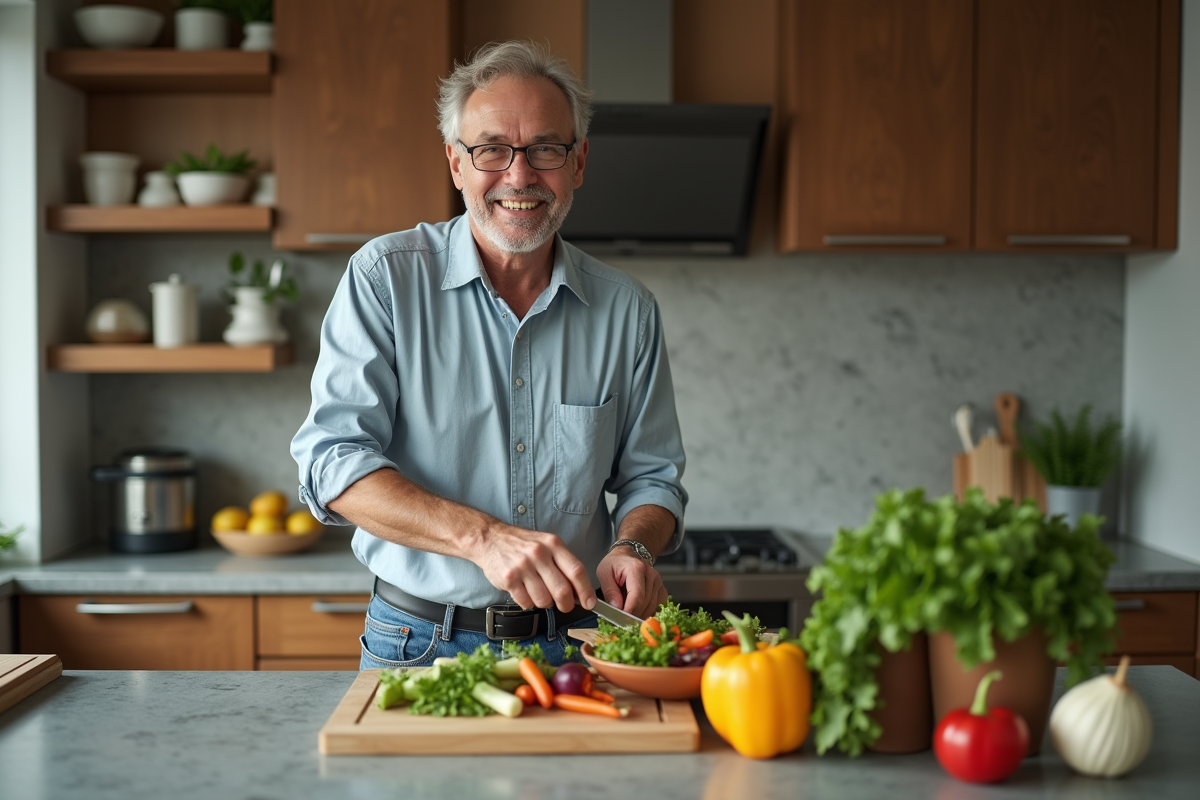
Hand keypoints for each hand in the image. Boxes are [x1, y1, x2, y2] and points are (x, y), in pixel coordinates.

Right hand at [474, 524, 595, 612]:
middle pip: (562, 590)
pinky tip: (525, 592)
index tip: (589, 603)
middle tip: (565, 606)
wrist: (491, 539)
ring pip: (543, 600)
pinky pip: (526, 602)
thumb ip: (562, 563)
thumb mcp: (546, 544)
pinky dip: (528, 603)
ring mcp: (523, 566)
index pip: (576, 570)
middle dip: (566, 604)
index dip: (585, 590)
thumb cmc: (522, 544)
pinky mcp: (509, 578)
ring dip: (545, 603)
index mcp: (553, 544)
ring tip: (540, 594)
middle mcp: (539, 554)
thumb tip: (579, 590)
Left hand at [596, 548, 666, 619]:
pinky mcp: (661, 587)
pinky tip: (639, 611)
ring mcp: (658, 581)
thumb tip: (617, 608)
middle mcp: (650, 574)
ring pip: (653, 606)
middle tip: (622, 621)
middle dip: (633, 615)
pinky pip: (659, 605)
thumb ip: (609, 590)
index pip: (637, 595)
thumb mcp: (604, 573)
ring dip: (640, 615)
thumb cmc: (615, 563)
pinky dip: (649, 611)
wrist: (627, 554)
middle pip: (646, 603)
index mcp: (636, 568)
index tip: (621, 621)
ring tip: (628, 615)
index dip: (630, 611)